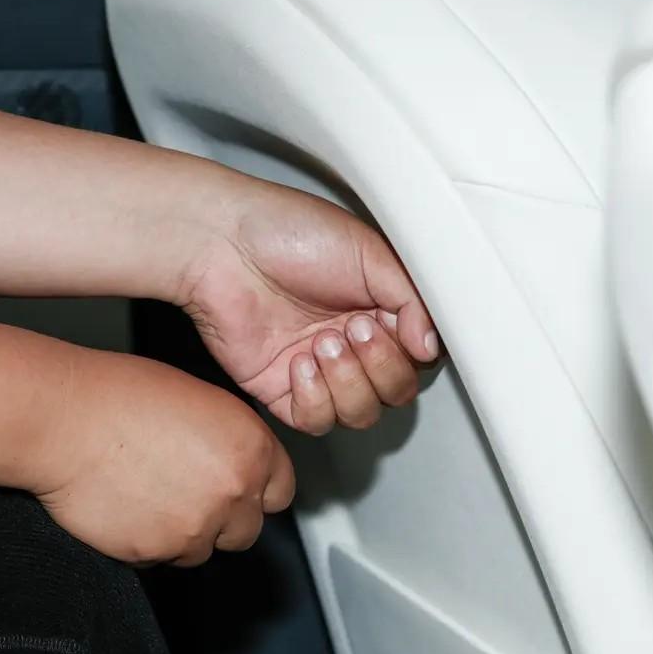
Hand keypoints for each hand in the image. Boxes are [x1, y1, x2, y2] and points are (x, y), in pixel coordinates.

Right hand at [30, 350, 293, 566]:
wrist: (65, 419)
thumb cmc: (120, 396)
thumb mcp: (199, 400)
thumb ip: (230, 440)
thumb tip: (240, 463)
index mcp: (250, 446)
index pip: (281, 491)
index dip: (257, 490)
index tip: (242, 490)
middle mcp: (232, 489)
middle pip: (247, 529)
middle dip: (222, 518)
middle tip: (186, 493)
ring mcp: (195, 527)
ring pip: (202, 549)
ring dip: (183, 532)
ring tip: (148, 493)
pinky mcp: (155, 552)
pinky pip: (160, 559)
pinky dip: (146, 542)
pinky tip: (127, 507)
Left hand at [178, 178, 438, 433]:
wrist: (223, 245)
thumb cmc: (288, 231)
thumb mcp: (371, 253)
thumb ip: (413, 300)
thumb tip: (429, 346)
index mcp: (378, 307)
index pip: (418, 356)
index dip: (412, 351)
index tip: (396, 324)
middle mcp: (351, 342)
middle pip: (395, 392)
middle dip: (381, 366)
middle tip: (355, 328)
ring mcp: (317, 368)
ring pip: (360, 414)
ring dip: (349, 382)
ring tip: (323, 342)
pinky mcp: (281, 389)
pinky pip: (316, 421)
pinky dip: (316, 398)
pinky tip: (300, 363)